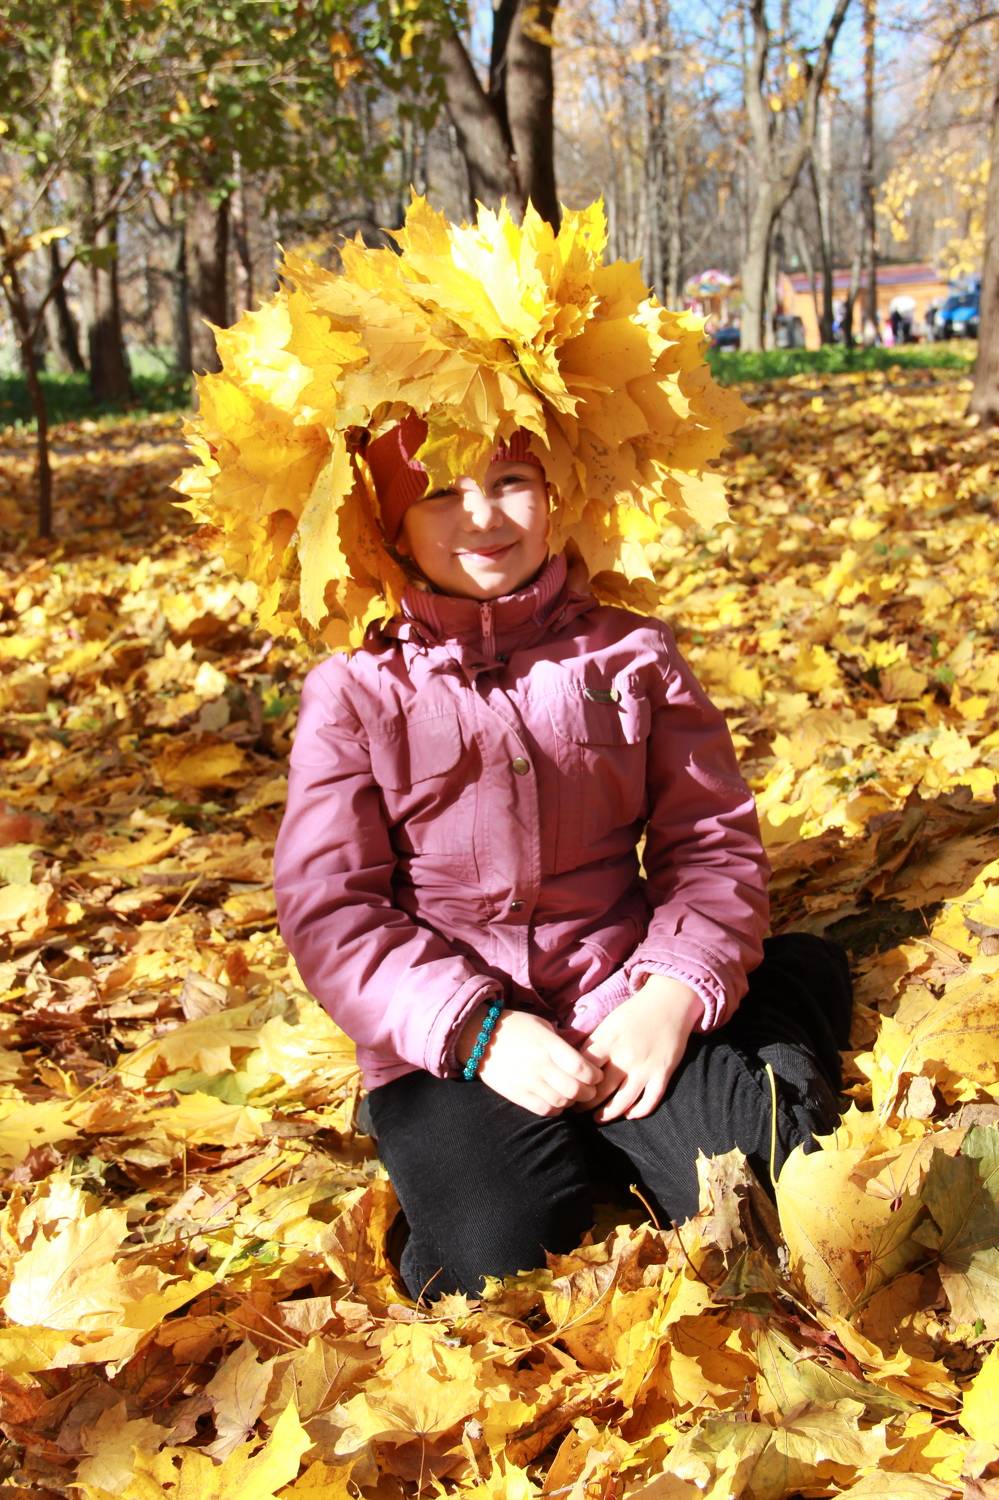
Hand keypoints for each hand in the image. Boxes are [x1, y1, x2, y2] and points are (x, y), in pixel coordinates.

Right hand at [455, 1005, 602, 1116]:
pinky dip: (556, 1109)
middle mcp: (540, 1065)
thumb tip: (583, 1057)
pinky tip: (557, 1102)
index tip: (597, 1075)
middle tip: (590, 1089)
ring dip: (572, 1102)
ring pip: (561, 1102)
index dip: (595, 1075)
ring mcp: (528, 1082)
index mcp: (549, 1045)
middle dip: (589, 1092)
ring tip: (573, 1096)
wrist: (479, 1036)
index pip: (581, 1068)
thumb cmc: (515, 1027)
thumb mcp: (542, 1026)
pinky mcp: (516, 1094)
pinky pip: (544, 1110)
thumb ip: (561, 1043)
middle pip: (575, 1089)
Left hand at [579, 975, 701, 1122]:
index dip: (573, 1081)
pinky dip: (638, 1111)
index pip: (584, 1068)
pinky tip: (629, 1114)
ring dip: (607, 1114)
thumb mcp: (610, 1021)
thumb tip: (574, 1061)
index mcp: (609, 1040)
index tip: (568, 1088)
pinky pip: (650, 1101)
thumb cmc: (636, 1011)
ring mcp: (645, 1067)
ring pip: (622, 1101)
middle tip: (577, 1108)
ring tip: (597, 1117)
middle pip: (600, 1089)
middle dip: (585, 1102)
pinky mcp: (663, 1073)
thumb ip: (595, 1042)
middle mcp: (625, 1056)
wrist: (670, 1002)